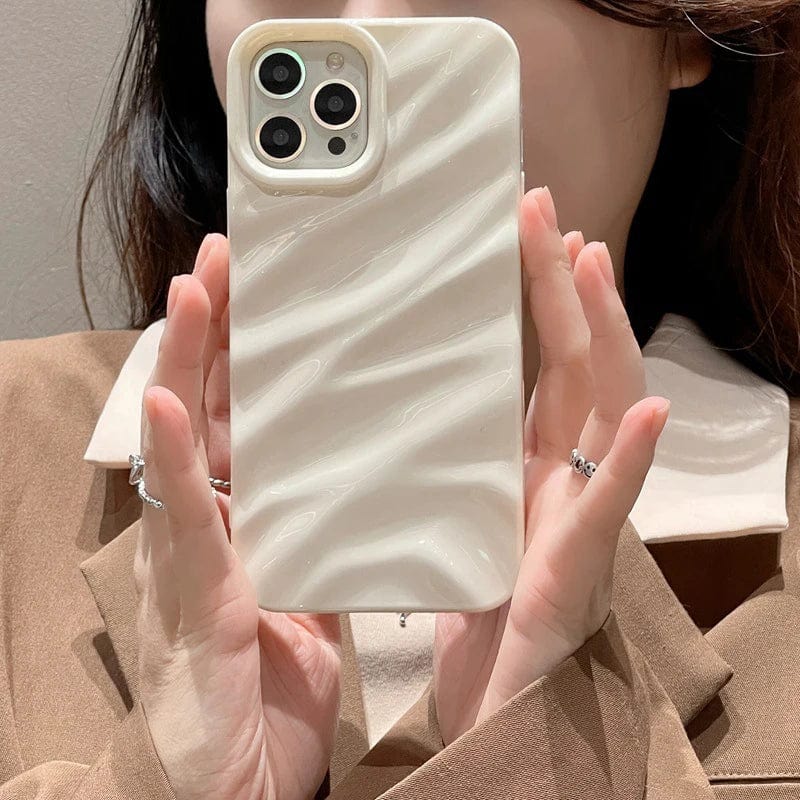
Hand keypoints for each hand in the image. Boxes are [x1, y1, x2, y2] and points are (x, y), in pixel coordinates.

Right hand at [133, 235, 341, 799]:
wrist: (239, 783)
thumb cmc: (269, 686)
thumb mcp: (310, 591)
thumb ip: (326, 537)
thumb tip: (361, 491)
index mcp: (249, 520)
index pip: (247, 421)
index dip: (250, 358)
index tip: (265, 296)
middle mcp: (213, 526)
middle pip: (211, 412)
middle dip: (217, 334)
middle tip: (229, 259)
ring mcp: (192, 558)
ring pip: (183, 446)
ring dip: (186, 367)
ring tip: (195, 292)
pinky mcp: (195, 602)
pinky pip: (183, 521)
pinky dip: (170, 462)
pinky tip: (166, 407)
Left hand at [433, 187, 669, 743]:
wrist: (484, 707)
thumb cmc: (462, 609)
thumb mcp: (446, 511)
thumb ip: (439, 457)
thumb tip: (391, 392)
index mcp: (521, 463)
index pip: (536, 365)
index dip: (533, 300)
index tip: (518, 233)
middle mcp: (557, 477)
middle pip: (571, 366)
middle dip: (560, 288)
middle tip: (541, 211)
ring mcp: (574, 517)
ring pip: (600, 412)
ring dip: (603, 336)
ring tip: (589, 264)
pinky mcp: (571, 572)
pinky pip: (608, 510)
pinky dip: (631, 461)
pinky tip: (646, 415)